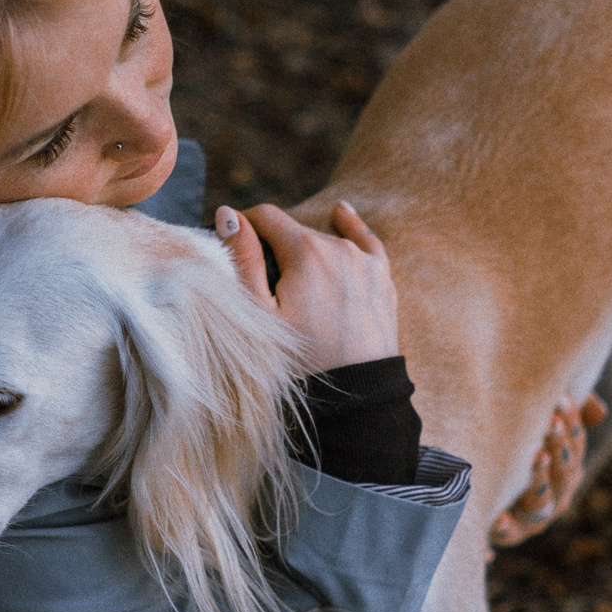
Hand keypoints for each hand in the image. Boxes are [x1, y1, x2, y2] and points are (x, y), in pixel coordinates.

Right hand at [214, 201, 399, 371]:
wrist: (355, 399)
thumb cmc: (301, 362)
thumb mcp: (260, 315)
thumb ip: (244, 260)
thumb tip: (229, 215)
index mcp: (306, 251)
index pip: (266, 217)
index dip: (245, 228)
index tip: (234, 247)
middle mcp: (339, 247)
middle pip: (294, 231)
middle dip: (275, 247)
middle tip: (265, 287)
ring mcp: (365, 261)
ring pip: (324, 240)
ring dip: (305, 252)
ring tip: (294, 286)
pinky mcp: (382, 278)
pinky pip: (366, 240)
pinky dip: (351, 227)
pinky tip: (339, 212)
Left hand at [488, 393, 609, 549]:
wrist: (472, 493)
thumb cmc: (507, 448)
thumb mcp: (534, 428)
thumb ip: (563, 416)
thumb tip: (599, 411)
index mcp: (566, 468)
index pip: (576, 442)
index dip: (571, 421)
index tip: (560, 398)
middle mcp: (557, 495)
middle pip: (565, 471)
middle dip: (558, 444)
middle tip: (549, 421)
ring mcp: (534, 517)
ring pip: (542, 500)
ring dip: (540, 479)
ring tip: (535, 458)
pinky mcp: (508, 534)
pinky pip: (509, 532)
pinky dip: (505, 526)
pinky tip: (498, 517)